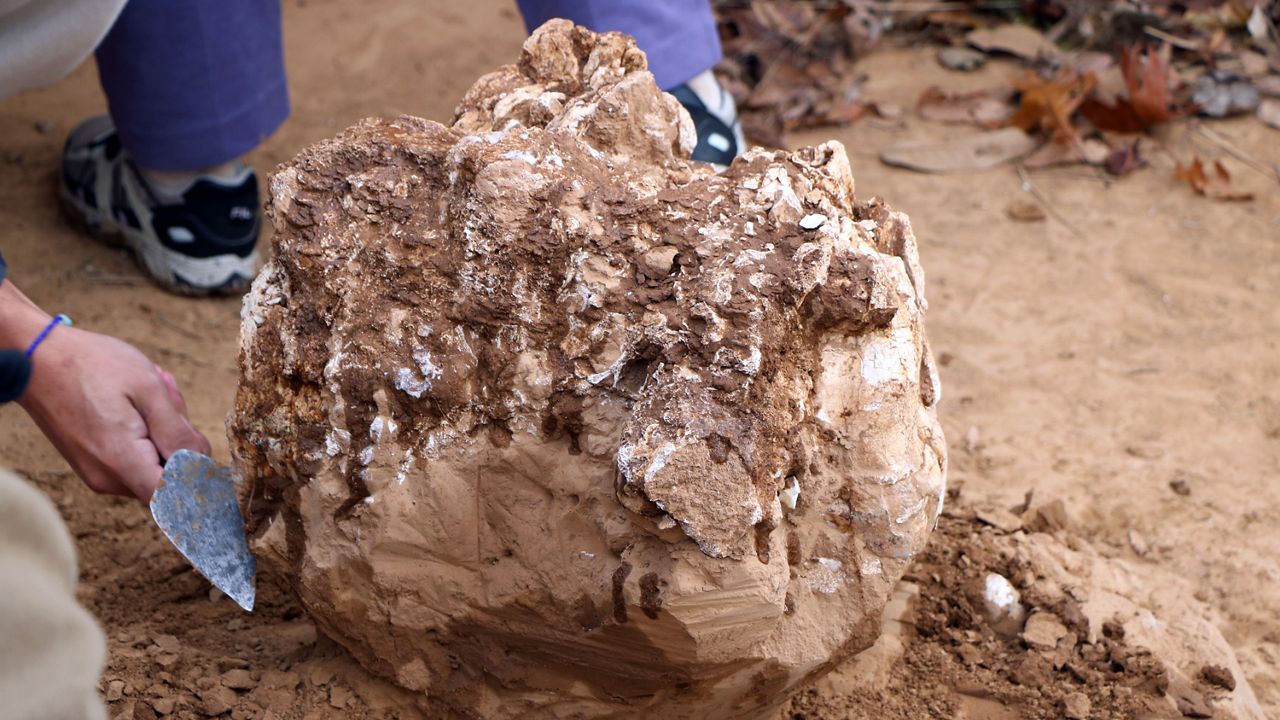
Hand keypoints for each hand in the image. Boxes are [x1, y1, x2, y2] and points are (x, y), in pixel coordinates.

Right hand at [18, 326, 210, 500]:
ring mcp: (98, 473)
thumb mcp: (148, 389)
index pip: (175, 497)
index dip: (197, 476)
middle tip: (167, 396)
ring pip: (153, 464)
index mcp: (121, 462)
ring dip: (163, 430)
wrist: (37, 357)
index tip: (195, 439)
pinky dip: (146, 430)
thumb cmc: (92, 365)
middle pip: (168, 477)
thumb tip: (202, 466)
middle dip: (180, 439)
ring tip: (151, 391)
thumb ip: (178, 433)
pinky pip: (135, 456)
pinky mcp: (94, 463)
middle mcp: (107, 478)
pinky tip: (137, 400)